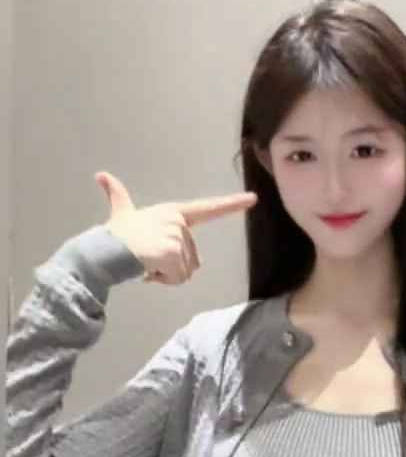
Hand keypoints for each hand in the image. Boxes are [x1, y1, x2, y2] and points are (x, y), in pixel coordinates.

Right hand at [95, 171, 257, 284]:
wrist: (104, 250)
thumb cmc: (115, 234)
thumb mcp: (121, 212)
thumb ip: (117, 195)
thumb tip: (101, 175)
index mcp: (174, 212)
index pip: (208, 208)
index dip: (232, 204)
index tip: (254, 198)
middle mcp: (179, 222)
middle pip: (193, 259)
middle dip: (172, 266)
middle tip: (149, 258)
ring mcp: (177, 236)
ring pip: (186, 272)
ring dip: (166, 275)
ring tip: (146, 262)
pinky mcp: (173, 252)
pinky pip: (178, 278)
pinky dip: (163, 280)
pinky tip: (147, 269)